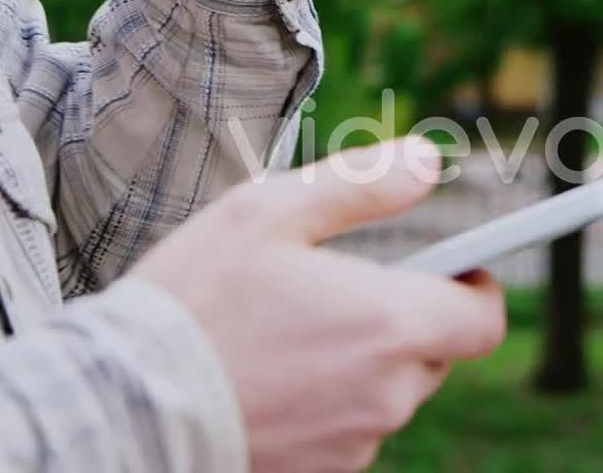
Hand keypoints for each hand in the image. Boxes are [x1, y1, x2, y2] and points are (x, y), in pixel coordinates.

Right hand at [131, 138, 505, 471]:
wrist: (120, 404)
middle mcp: (386, 393)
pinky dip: (328, 401)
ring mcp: (354, 442)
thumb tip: (427, 161)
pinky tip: (272, 376)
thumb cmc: (193, 302)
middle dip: (405, 318)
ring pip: (388, 392)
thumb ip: (362, 183)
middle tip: (343, 289)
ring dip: (363, 361)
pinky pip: (348, 428)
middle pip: (435, 353)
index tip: (454, 268)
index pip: (482, 319)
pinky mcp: (319, 472)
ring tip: (292, 333)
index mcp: (389, 324)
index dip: (475, 289)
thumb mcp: (269, 212)